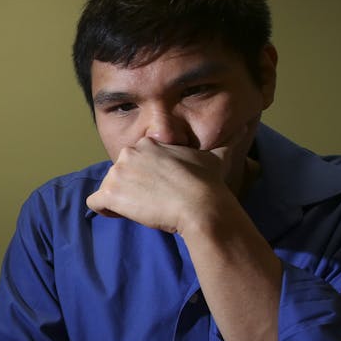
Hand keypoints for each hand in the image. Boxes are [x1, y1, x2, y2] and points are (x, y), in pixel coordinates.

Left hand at [85, 138, 239, 232]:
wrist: (200, 206)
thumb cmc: (208, 184)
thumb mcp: (216, 157)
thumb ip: (226, 142)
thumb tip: (245, 126)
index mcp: (148, 143)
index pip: (135, 161)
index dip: (144, 178)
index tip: (159, 190)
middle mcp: (129, 153)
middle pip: (120, 174)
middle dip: (131, 189)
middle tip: (153, 202)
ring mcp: (117, 172)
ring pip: (108, 188)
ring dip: (121, 201)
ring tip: (143, 209)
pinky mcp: (110, 193)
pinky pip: (95, 202)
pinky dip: (105, 211)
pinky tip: (124, 215)